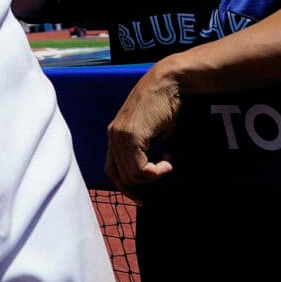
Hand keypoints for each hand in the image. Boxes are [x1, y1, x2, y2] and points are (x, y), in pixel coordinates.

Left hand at [105, 61, 183, 195]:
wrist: (168, 83)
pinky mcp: (130, 135)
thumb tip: (147, 172)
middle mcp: (113, 136)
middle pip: (121, 177)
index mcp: (115, 135)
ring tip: (167, 162)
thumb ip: (144, 151)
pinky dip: (156, 172)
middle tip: (163, 172)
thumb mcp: (151, 133)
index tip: (142, 198)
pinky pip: (140, 168)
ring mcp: (119, 135)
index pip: (112, 170)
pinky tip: (168, 161)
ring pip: (131, 175)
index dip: (126, 187)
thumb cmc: (164, 105)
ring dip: (153, 176)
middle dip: (143, 184)